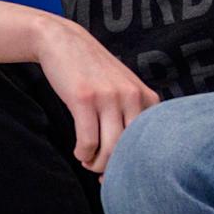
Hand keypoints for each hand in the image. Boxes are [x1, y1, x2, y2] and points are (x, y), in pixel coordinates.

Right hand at [32, 16, 159, 172]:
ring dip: (96, 163)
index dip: (136, 163)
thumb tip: (132, 156)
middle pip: (130, 150)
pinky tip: (78, 151)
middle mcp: (131, 96)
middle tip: (101, 172)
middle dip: (115, 168)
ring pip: (110, 149)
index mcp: (146, 96)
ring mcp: (108, 97)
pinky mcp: (84, 99)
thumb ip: (134, 113)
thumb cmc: (91, 70)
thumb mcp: (122, 87)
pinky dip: (83, 153)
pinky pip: (87, 140)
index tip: (123, 173)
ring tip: (87, 160)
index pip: (150, 142)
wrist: (62, 41)